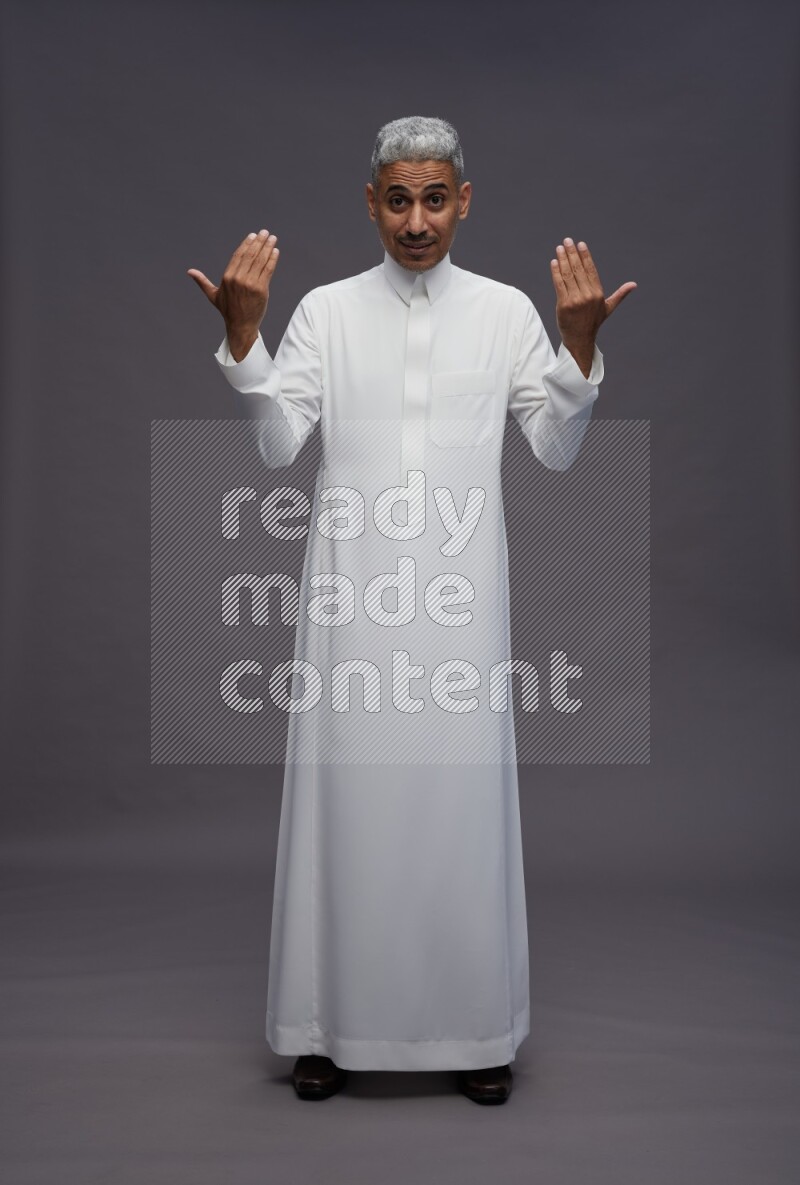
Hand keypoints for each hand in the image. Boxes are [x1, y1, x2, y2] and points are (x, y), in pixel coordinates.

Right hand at [187, 229, 279, 360]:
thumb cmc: (227, 310)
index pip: (238, 255)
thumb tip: (189, 272)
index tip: (253, 235)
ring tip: (272, 238)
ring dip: (267, 247)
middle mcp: (238, 279)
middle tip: (265, 233)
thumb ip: (202, 282)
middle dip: (259, 241)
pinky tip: (275, 251)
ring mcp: (250, 284)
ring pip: (260, 261)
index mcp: (227, 277)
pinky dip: (272, 259)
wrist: (241, 326)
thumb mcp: (213, 295)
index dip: (247, 244)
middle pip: (250, 255)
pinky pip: (268, 270)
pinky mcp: (262, 289)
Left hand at [550, 238, 636, 376]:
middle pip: (578, 269)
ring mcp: (575, 300)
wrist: (580, 339)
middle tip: (567, 241)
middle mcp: (588, 295)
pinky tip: (554, 262)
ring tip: (559, 248)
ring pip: (568, 275)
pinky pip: (559, 284)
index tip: (580, 244)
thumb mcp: (608, 308)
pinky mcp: (564, 304)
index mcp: (598, 293)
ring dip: (562, 259)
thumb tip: (633, 285)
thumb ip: (619, 294)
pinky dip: (556, 272)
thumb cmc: (593, 322)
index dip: (585, 256)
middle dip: (572, 253)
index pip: (591, 269)